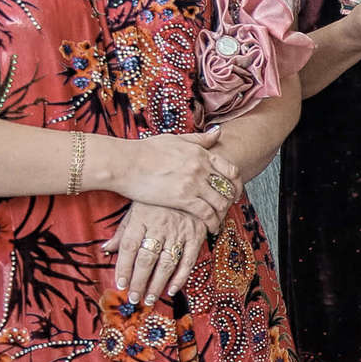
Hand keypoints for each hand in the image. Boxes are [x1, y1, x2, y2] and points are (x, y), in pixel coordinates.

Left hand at [105, 202, 207, 303]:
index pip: (129, 247)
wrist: (189, 182)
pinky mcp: (196, 235)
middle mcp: (160, 226)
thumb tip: (106, 250)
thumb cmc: (157, 199)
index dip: (123, 267)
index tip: (119, 284)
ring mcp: (180, 231)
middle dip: (139, 281)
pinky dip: (180, 277)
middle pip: (147, 258)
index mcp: (141, 218)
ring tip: (149, 299)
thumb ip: (123, 231)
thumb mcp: (137, 209)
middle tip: (133, 298)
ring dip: (157, 284)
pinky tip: (171, 290)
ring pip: (166, 263)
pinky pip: (188, 260)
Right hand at [118, 130, 236, 229]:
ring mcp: (193, 183)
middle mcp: (201, 168)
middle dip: (231, 200)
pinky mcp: (182, 199)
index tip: (234, 191)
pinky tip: (211, 228)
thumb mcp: (175, 139)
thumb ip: (199, 139)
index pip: (231, 170)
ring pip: (220, 202)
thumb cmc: (144, 150)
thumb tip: (218, 133)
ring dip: (222, 213)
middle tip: (228, 208)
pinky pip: (207, 213)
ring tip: (218, 219)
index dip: (236, 183)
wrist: (124, 162)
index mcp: (201, 154)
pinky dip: (212, 222)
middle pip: (228, 188)